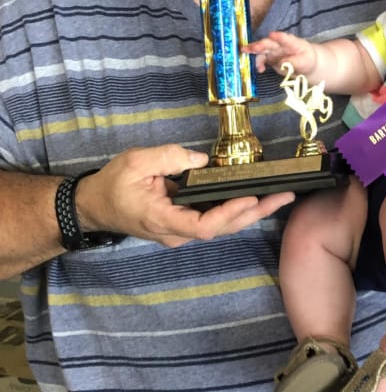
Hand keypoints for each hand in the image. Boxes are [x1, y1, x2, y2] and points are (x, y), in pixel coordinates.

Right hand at [75, 144, 294, 248]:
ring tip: (279, 197)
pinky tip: (257, 198)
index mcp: (163, 220)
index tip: (249, 198)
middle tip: (284, 196)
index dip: (229, 214)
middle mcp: (176, 233)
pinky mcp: (184, 224)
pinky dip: (237, 209)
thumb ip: (170, 158)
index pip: (203, 226)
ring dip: (251, 212)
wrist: (94, 206)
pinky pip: (215, 219)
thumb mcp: (137, 162)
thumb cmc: (112, 185)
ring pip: (222, 226)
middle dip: (255, 212)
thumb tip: (202, 161)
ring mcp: (181, 231)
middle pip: (222, 228)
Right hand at [244, 30, 315, 76]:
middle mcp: (280, 45)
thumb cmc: (306, 60)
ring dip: (253, 51)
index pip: (285, 38)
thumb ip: (294, 62)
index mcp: (292, 43)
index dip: (278, 37)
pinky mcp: (270, 58)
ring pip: (262, 49)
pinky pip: (261, 59)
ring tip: (245, 52)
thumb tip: (281, 64)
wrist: (305, 64)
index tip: (272, 35)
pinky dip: (258, 63)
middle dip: (260, 44)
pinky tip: (259, 69)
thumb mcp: (305, 62)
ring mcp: (274, 51)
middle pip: (269, 43)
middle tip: (252, 47)